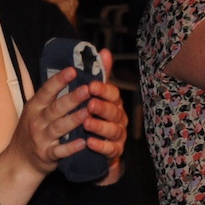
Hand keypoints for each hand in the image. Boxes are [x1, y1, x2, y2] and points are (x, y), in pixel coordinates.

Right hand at [10, 51, 128, 177]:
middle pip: (56, 108)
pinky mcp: (47, 155)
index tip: (73, 70)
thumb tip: (70, 70)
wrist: (19, 161)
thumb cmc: (33, 130)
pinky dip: (71, 148)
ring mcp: (41, 138)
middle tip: (88, 89)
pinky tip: (83, 142)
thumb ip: (52, 94)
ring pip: (59, 128)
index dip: (59, 80)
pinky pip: (60, 151)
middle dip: (72, 98)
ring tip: (88, 111)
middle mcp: (37, 121)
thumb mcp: (36, 109)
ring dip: (74, 119)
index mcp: (35, 106)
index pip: (47, 90)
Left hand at [80, 48, 129, 182]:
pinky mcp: (113, 152)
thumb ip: (100, 75)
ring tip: (86, 123)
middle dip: (102, 107)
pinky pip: (109, 149)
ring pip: (113, 130)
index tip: (91, 85)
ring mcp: (117, 136)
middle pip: (114, 112)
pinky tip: (90, 143)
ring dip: (100, 126)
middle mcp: (118, 118)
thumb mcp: (94, 96)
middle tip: (89, 104)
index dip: (103, 90)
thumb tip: (104, 51)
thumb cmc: (94, 117)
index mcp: (113, 103)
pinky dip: (100, 146)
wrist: (92, 149)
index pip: (113, 94)